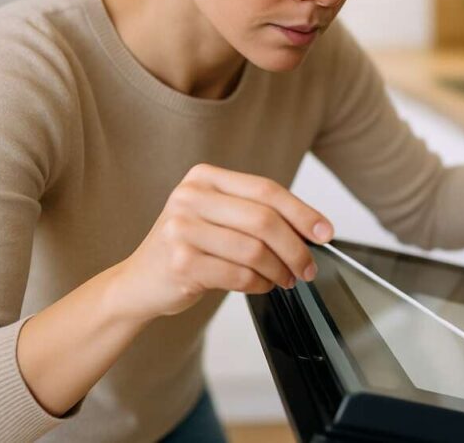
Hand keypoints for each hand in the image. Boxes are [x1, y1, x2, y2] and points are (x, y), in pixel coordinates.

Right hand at [112, 163, 333, 320]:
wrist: (138, 282)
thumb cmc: (187, 247)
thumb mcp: (217, 218)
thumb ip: (256, 215)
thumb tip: (312, 229)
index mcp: (204, 178)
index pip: (266, 190)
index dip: (302, 212)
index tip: (325, 232)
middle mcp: (190, 197)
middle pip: (264, 220)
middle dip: (296, 247)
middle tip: (308, 266)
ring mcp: (181, 229)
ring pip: (255, 250)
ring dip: (280, 270)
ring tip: (286, 278)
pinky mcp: (181, 262)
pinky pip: (240, 275)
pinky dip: (260, 284)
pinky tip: (262, 285)